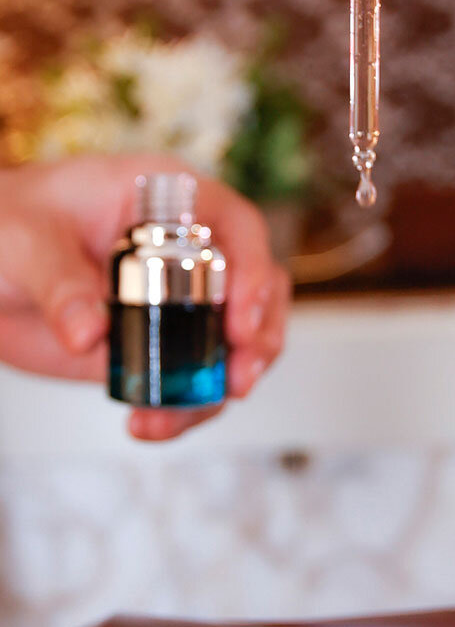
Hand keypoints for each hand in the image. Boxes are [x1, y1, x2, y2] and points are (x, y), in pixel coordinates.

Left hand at [0, 154, 289, 439]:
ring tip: (172, 418)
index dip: (255, 274)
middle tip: (237, 381)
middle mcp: (188, 250)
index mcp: (169, 202)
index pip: (239, 229)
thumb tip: (90, 334)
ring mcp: (178, 301)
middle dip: (259, 340)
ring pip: (234, 344)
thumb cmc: (9, 221)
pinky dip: (181, 409)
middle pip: (257, 292)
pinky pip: (192, 378)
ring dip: (220, 387)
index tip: (240, 323)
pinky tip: (148, 424)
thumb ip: (59, 281)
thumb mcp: (24, 239)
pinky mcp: (159, 344)